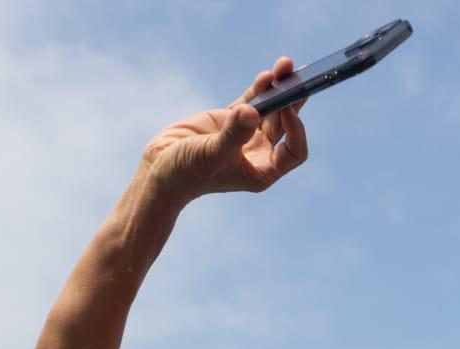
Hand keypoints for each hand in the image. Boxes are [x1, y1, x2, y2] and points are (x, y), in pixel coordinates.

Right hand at [140, 58, 307, 206]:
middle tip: (299, 78)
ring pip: (271, 108)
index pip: (293, 151)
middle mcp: (259, 153)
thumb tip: (251, 111)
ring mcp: (246, 134)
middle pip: (286, 124)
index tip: (288, 110)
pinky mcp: (231, 118)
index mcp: (262, 170)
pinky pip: (252, 100)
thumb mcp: (211, 155)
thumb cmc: (187, 172)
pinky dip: (260, 88)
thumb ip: (232, 134)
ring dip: (280, 88)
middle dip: (293, 101)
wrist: (160, 168)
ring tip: (286, 65)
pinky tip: (267, 75)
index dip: (296, 130)